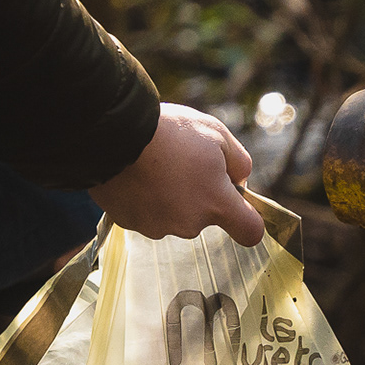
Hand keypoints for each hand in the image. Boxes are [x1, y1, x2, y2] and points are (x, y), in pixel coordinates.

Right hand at [89, 103, 265, 244]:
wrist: (114, 136)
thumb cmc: (171, 132)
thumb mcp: (218, 135)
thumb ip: (239, 163)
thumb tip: (239, 182)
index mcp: (217, 204)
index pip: (250, 232)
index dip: (249, 219)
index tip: (239, 203)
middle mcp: (190, 224)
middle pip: (205, 216)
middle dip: (201, 194)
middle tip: (184, 163)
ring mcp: (157, 227)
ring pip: (174, 215)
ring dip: (171, 197)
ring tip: (156, 165)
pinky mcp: (130, 224)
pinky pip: (146, 213)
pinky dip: (145, 198)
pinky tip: (137, 174)